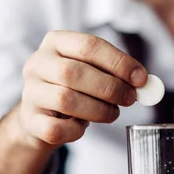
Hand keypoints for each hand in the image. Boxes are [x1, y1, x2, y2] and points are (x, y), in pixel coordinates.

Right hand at [19, 30, 147, 148]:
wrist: (40, 117)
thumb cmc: (75, 89)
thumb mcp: (93, 72)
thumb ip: (116, 73)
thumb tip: (144, 82)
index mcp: (56, 42)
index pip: (89, 45)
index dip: (118, 62)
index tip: (141, 79)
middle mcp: (37, 63)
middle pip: (75, 72)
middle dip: (110, 88)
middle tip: (130, 99)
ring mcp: (30, 92)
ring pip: (66, 99)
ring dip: (98, 110)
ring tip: (112, 113)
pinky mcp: (30, 121)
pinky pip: (56, 128)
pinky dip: (76, 131)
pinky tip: (83, 127)